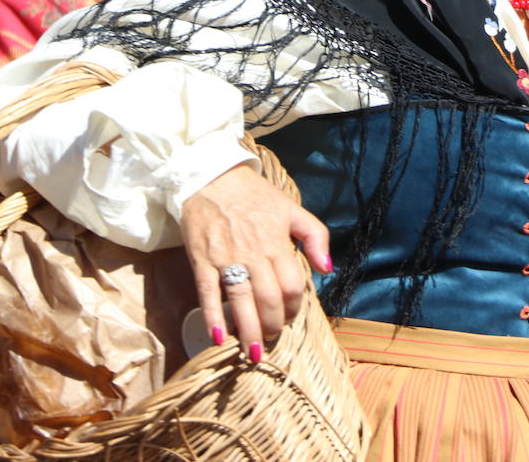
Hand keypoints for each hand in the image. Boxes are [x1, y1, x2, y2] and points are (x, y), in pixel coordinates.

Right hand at [180, 164, 330, 362]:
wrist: (211, 177)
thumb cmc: (253, 195)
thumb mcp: (291, 209)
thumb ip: (315, 236)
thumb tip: (327, 268)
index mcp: (277, 242)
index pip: (293, 285)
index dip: (295, 308)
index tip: (291, 317)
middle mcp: (253, 252)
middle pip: (269, 299)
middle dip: (274, 325)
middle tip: (272, 337)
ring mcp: (226, 257)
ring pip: (241, 300)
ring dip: (249, 330)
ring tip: (252, 352)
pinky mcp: (201, 259)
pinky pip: (208, 292)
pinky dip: (213, 316)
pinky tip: (219, 337)